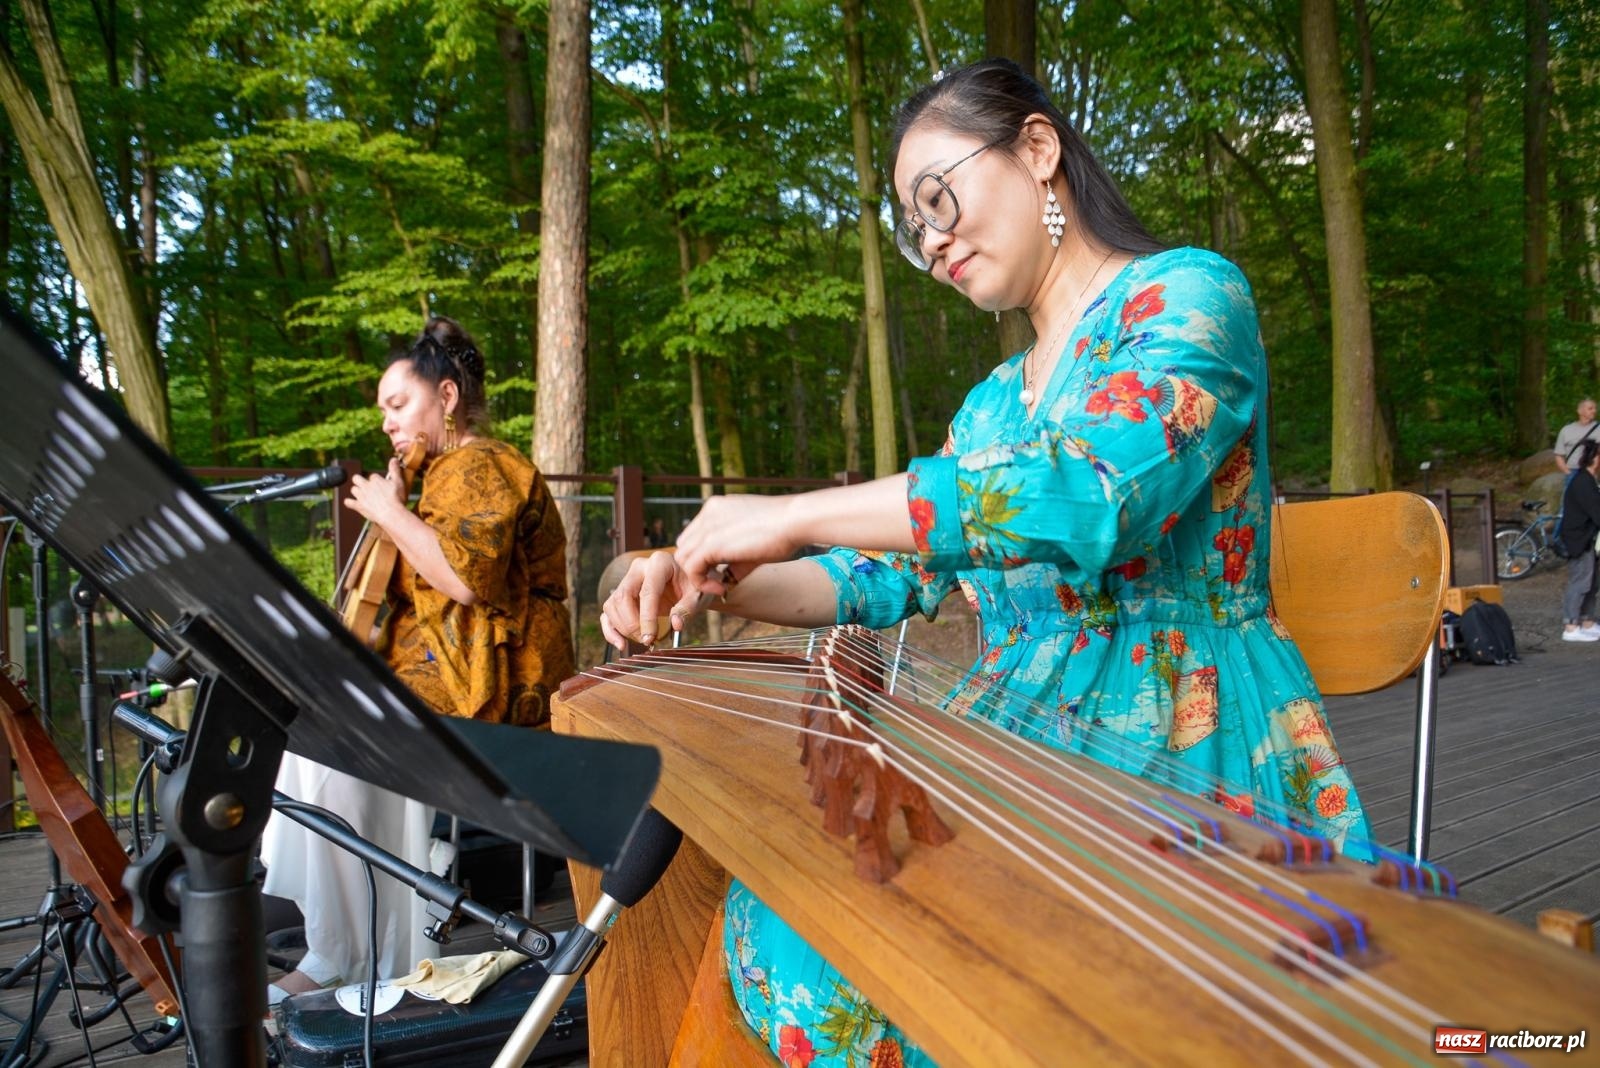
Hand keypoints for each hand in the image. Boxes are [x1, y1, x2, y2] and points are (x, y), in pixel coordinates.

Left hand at [343, 455, 409, 527]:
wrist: (391, 514)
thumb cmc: (396, 498)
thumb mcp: (398, 482)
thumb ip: (395, 469)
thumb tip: (394, 458)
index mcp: (375, 479)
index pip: (373, 476)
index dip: (377, 480)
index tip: (382, 485)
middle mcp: (366, 486)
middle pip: (356, 478)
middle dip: (360, 480)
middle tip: (366, 486)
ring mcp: (361, 496)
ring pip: (353, 489)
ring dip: (356, 491)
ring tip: (362, 495)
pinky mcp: (358, 506)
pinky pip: (348, 502)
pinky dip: (349, 502)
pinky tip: (351, 503)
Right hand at [599, 551, 695, 651]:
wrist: (689, 583)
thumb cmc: (694, 587)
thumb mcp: (698, 595)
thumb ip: (688, 609)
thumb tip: (675, 624)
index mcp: (659, 563)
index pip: (647, 592)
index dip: (647, 618)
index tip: (650, 638)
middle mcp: (639, 568)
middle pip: (623, 597)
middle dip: (632, 624)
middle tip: (647, 640)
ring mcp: (627, 580)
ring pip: (612, 605)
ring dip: (623, 628)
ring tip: (642, 640)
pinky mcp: (621, 593)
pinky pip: (608, 612)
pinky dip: (611, 630)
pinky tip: (621, 644)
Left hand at [670, 495, 801, 609]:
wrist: (795, 520)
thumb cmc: (783, 530)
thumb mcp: (752, 540)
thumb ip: (734, 557)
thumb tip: (726, 579)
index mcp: (717, 508)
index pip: (695, 534)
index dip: (703, 556)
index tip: (721, 570)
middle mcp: (708, 512)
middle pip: (685, 545)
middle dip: (697, 565)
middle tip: (718, 579)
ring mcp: (707, 526)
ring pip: (683, 556)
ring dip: (698, 575)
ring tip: (719, 585)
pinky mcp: (711, 542)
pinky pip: (691, 567)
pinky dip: (701, 582)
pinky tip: (721, 587)